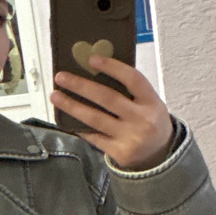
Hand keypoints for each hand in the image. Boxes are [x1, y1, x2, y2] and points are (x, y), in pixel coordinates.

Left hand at [52, 59, 175, 169]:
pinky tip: (67, 119)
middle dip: (81, 86)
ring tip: (55, 96)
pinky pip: (94, 137)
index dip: (112, 67)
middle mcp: (142, 119)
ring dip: (72, 106)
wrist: (160, 155)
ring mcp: (130, 137)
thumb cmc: (149, 121)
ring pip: (95, 118)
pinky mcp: (120, 153)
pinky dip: (79, 126)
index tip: (91, 59)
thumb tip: (94, 70)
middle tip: (61, 77)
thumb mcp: (149, 103)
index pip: (132, 79)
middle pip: (107, 98)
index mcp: (151, 102)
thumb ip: (129, 90)